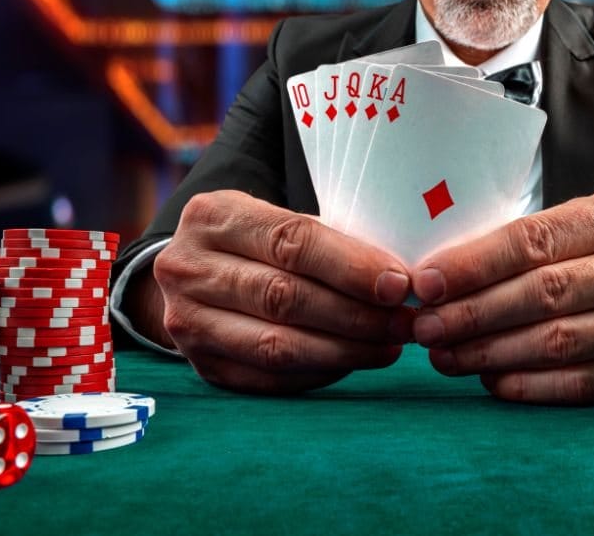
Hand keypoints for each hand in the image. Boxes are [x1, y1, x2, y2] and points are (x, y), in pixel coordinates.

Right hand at [151, 190, 412, 393]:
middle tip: (406, 322)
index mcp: (213, 216)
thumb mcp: (274, 218)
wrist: (192, 274)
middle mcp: (188, 268)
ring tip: (390, 345)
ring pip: (277, 345)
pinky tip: (355, 361)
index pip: (290, 242)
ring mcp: (188, 321)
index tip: (399, 284)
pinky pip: (270, 377)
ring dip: (345, 350)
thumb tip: (396, 276)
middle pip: (284, 297)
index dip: (350, 267)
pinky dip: (320, 372)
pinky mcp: (202, 364)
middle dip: (356, 314)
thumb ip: (324, 240)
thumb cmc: (255, 242)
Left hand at [410, 191, 593, 404]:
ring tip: (444, 355)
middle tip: (426, 327)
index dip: (475, 264)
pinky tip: (489, 380)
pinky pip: (578, 383)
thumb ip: (516, 243)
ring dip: (490, 352)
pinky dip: (528, 385)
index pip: (536, 240)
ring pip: (557, 342)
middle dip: (474, 313)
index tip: (427, 283)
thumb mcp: (571, 224)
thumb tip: (436, 279)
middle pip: (544, 293)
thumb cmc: (593, 251)